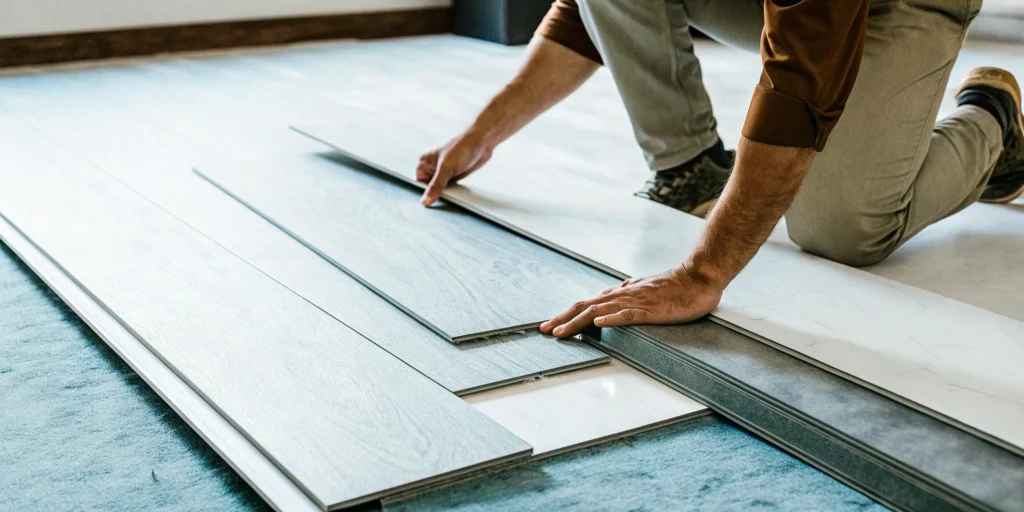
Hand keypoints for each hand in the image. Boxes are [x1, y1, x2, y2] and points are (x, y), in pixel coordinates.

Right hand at [417, 132, 493, 205]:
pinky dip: (454, 190)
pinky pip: (451, 187)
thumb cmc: (463, 146)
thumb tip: (426, 200)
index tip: (431, 200)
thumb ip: (435, 185)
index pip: (419, 183)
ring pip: (441, 189)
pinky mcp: (454, 175)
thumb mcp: (446, 168)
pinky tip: (458, 188)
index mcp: (425, 162)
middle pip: (430, 188)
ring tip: (453, 188)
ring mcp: (444, 171)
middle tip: (444, 193)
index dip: (425, 192)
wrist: (482, 142)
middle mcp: (433, 167)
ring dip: (447, 192)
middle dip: (437, 193)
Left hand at [540, 265, 723, 338]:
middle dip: (563, 319)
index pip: (587, 304)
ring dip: (578, 322)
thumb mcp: (646, 288)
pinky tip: (598, 324)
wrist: (699, 277)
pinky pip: (628, 314)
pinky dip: (611, 319)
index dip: (567, 314)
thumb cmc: (675, 285)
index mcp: (621, 294)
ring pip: (600, 312)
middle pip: (585, 307)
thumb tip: (613, 293)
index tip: (551, 325)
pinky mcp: (650, 309)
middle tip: (544, 330)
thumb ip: (629, 292)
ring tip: (560, 333)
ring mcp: (635, 301)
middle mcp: (622, 296)